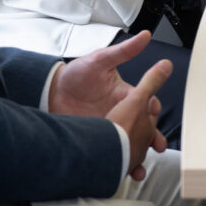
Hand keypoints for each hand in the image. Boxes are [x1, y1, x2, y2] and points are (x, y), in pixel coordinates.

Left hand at [49, 33, 171, 178]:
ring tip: (139, 167)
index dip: (152, 108)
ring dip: (138, 155)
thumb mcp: (100, 60)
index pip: (146, 102)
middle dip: (152, 138)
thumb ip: (124, 51)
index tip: (152, 110)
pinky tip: (122, 170)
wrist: (49, 93)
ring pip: (130, 144)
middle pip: (143, 128)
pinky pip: (111, 153)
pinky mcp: (97, 139)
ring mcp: (109, 128)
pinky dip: (119, 163)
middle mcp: (121, 112)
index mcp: (126, 94)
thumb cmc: (75, 74)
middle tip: (156, 145)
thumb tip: (145, 35)